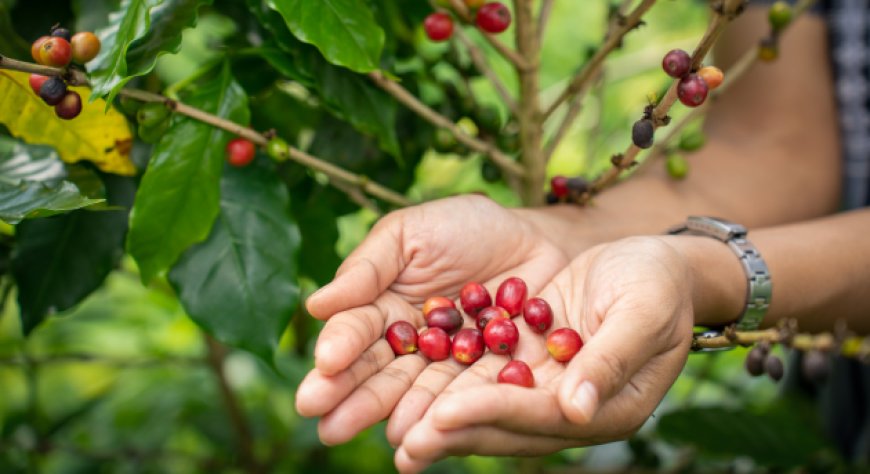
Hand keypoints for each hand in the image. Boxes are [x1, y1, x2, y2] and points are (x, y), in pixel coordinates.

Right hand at [294, 195, 569, 445]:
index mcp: (381, 307)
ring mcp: (447, 365)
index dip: (340, 347)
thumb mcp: (410, 234)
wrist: (538, 239)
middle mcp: (409, 344)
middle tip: (328, 425)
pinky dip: (450, 415)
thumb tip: (315, 305)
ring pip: (417, 392)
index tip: (325, 364)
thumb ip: (367, 269)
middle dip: (354, 399)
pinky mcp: (487, 379)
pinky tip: (432, 432)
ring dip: (399, 416)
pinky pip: (467, 396)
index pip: (355, 330)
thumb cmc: (465, 227)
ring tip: (387, 437)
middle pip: (378, 372)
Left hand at [392, 237, 696, 471]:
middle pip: (506, 425)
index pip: (541, 416)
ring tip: (396, 436)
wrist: (651, 263)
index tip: (444, 415)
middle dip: (454, 434)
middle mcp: (569, 407)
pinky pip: (481, 377)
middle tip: (405, 446)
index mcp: (605, 407)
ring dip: (442, 420)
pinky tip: (407, 391)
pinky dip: (446, 386)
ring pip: (486, 407)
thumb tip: (575, 410)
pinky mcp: (525, 360)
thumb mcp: (644, 313)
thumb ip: (611, 360)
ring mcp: (544, 386)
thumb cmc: (659, 285)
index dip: (492, 414)